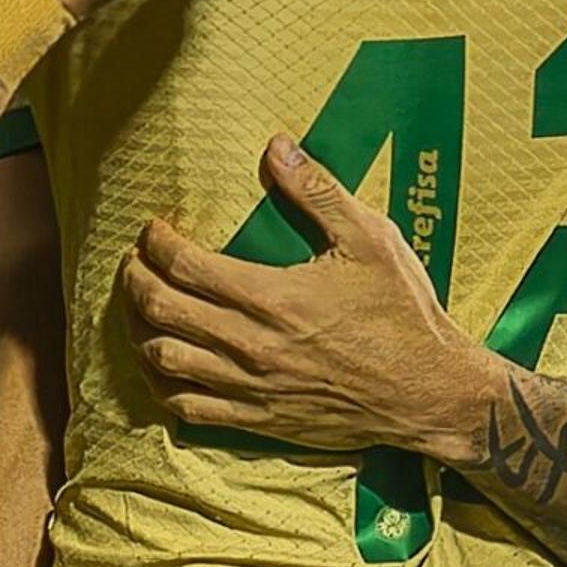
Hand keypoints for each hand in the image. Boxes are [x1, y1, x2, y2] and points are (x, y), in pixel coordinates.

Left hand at [124, 136, 497, 453]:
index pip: (186, 266)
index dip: (157, 244)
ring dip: (140, 330)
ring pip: (164, 361)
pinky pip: (188, 407)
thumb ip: (318, 192)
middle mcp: (253, 345)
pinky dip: (161, 383)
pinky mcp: (259, 420)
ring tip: (142, 307)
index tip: (154, 229)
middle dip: (136, 280)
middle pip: (163, 311)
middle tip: (136, 262)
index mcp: (274, 297)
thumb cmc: (403, 314)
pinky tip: (159, 364)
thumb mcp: (371, 240)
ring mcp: (252, 387)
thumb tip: (277, 146)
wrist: (430, 394)